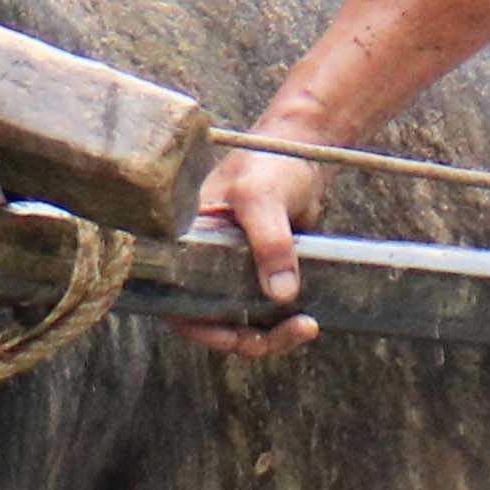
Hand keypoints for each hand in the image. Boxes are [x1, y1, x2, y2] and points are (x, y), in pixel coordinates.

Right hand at [178, 138, 327, 355]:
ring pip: (244, 323)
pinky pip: (267, 312)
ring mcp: (233, 273)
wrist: (303, 150)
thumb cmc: (267, 163)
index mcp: (184, 250)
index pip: (180, 307)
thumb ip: (269, 241)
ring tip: (307, 326)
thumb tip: (282, 295)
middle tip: (292, 329)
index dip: (203, 331)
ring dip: (272, 335)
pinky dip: (284, 322)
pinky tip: (308, 318)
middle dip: (250, 339)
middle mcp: (204, 267)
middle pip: (215, 324)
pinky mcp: (262, 274)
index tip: (238, 337)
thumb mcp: (261, 197)